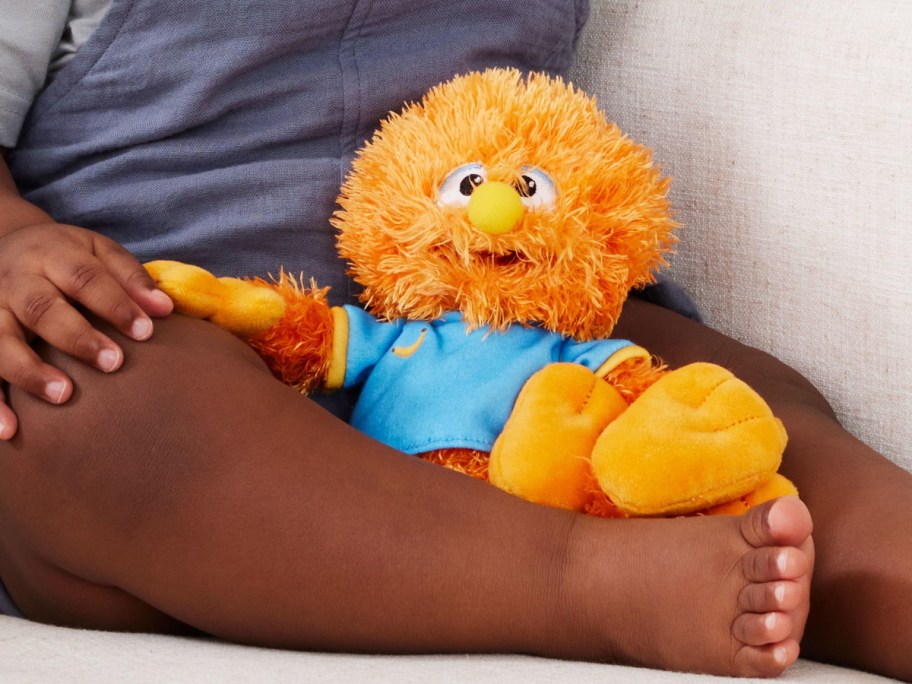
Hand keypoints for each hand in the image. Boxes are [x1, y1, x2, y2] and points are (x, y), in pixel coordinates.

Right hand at [0, 222, 173, 437]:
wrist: (6, 244)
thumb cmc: (67, 258)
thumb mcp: (99, 252)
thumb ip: (131, 278)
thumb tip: (165, 309)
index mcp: (52, 255)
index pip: (85, 278)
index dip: (115, 303)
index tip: (145, 331)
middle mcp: (16, 281)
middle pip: (41, 307)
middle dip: (76, 337)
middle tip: (113, 362)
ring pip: (0, 340)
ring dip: (29, 370)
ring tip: (63, 395)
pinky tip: (9, 429)